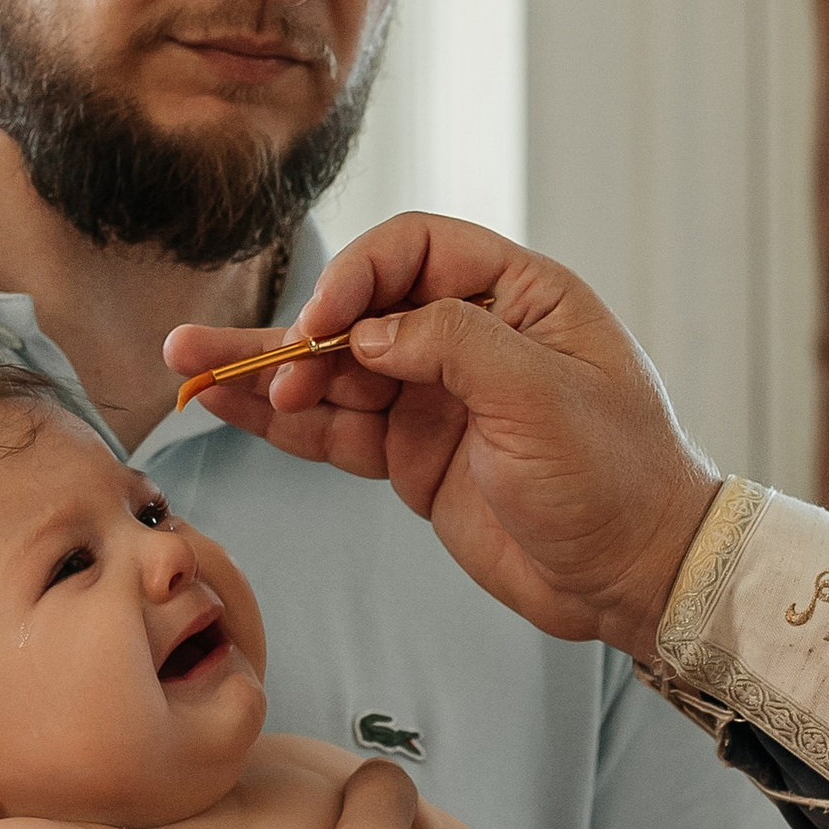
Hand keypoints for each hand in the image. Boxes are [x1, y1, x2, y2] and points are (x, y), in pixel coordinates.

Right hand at [165, 217, 721, 660]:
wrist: (639, 576)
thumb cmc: (621, 477)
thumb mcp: (545, 400)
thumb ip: (454, 347)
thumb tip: (369, 330)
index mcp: (518, 296)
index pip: (413, 252)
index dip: (355, 280)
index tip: (321, 328)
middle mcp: (470, 337)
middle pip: (358, 312)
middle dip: (291, 332)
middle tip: (227, 358)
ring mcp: (436, 400)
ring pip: (333, 372)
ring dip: (264, 373)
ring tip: (188, 366)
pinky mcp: (414, 458)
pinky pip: (337, 429)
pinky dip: (282, 422)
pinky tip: (227, 406)